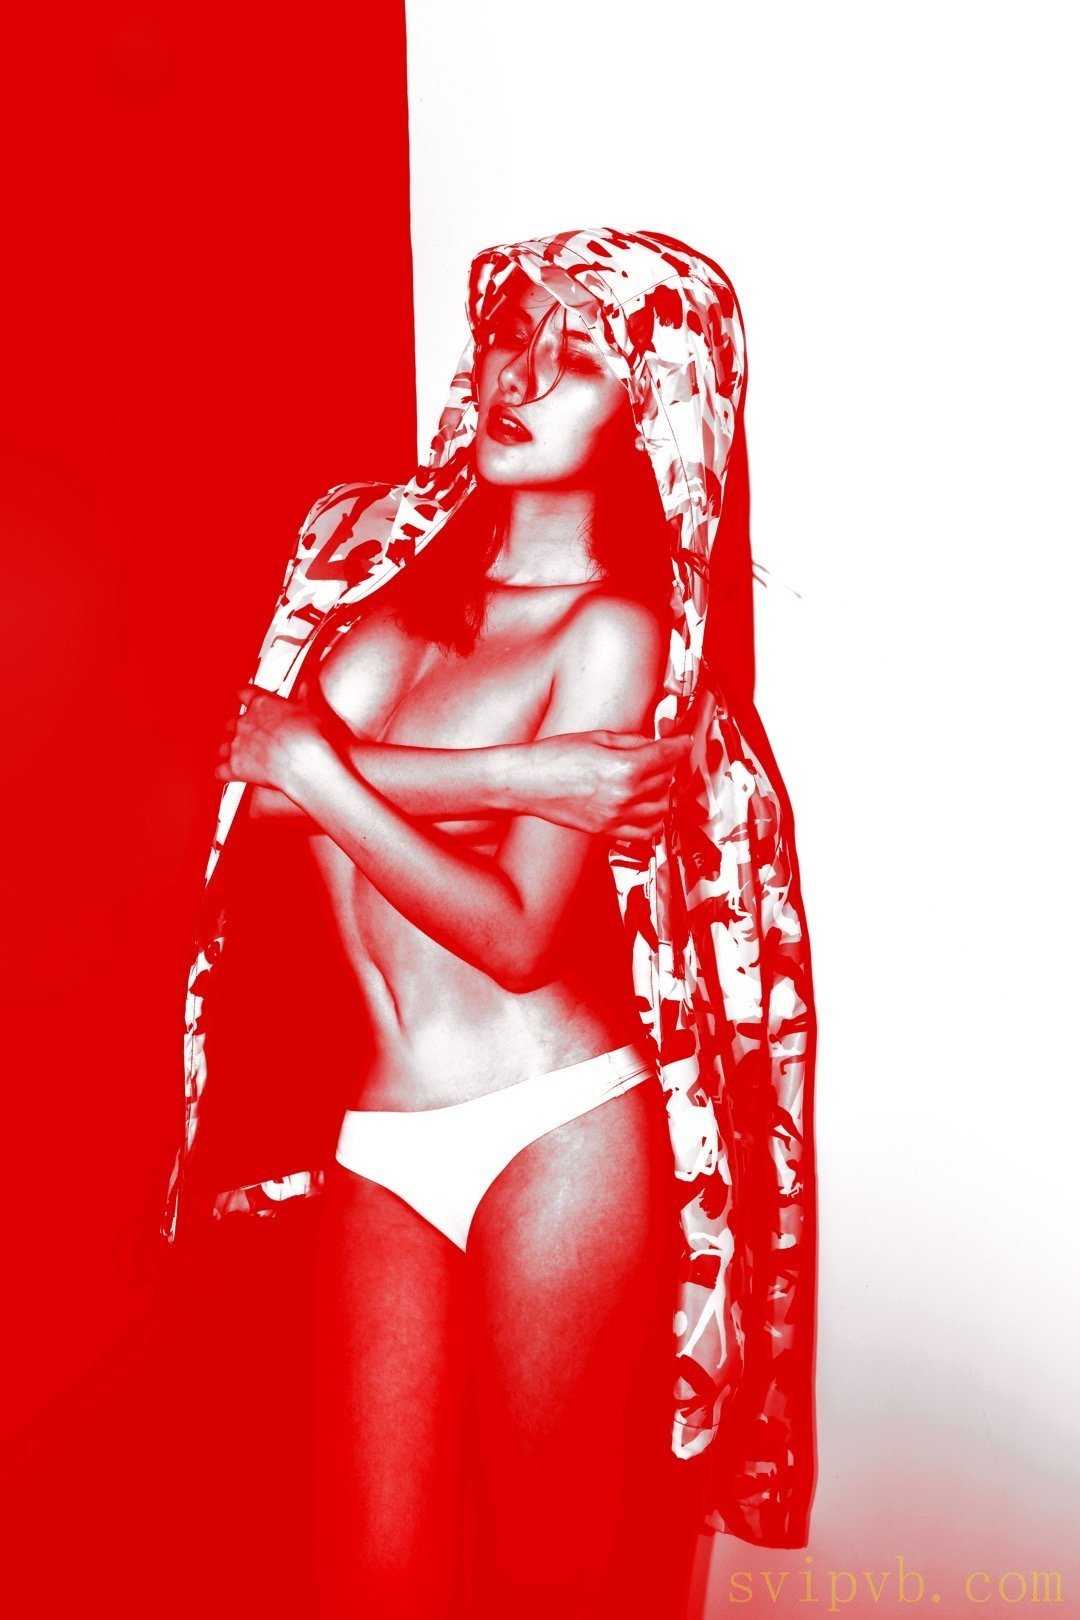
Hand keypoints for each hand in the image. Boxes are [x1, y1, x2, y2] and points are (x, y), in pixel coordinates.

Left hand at [213, 683, 328, 796]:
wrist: (306, 763)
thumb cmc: (309, 737)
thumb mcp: (311, 708)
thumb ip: (305, 693)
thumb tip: (307, 683)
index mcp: (261, 705)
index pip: (244, 693)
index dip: (242, 695)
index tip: (242, 696)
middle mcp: (245, 723)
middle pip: (230, 722)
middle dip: (236, 728)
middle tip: (248, 733)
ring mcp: (238, 745)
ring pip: (223, 746)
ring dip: (228, 750)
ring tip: (237, 754)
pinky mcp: (236, 767)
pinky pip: (220, 771)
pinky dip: (223, 773)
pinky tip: (226, 774)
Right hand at [526, 730, 693, 841]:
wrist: (527, 782)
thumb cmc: (554, 757)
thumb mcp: (598, 737)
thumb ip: (632, 741)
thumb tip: (652, 743)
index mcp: (624, 767)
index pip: (668, 755)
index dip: (681, 744)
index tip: (685, 741)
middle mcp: (624, 795)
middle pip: (666, 780)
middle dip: (668, 765)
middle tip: (661, 755)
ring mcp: (616, 817)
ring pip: (661, 807)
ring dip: (663, 793)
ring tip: (654, 781)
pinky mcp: (606, 831)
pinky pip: (644, 833)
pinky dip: (653, 822)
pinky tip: (648, 810)